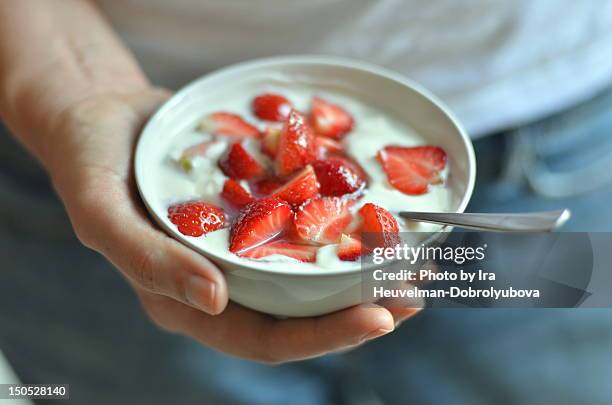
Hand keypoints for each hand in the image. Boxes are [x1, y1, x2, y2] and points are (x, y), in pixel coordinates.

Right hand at [47, 88, 421, 362]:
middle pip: (298, 315)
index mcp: (185, 300)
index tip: (377, 319)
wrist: (102, 116)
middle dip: (359, 311)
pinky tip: (377, 219)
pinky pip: (303, 229)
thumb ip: (147, 259)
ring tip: (414, 265)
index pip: (261, 338)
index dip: (320, 337)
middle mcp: (221, 283)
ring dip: (362, 275)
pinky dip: (342, 230)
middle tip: (414, 294)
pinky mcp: (254, 215)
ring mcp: (241, 249)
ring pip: (309, 277)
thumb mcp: (99, 210)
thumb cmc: (89, 163)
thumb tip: (212, 300)